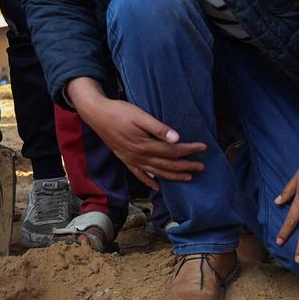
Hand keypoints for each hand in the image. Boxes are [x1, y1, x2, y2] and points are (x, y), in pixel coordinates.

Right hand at [66, 76, 206, 190]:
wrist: (96, 114)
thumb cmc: (119, 112)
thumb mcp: (140, 116)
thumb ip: (158, 128)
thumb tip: (177, 139)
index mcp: (145, 145)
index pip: (173, 151)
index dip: (189, 150)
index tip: (203, 147)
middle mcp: (139, 156)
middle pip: (168, 164)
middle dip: (186, 166)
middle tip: (201, 167)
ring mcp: (132, 159)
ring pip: (157, 172)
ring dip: (173, 176)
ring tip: (188, 178)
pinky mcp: (125, 159)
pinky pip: (139, 175)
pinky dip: (149, 182)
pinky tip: (157, 187)